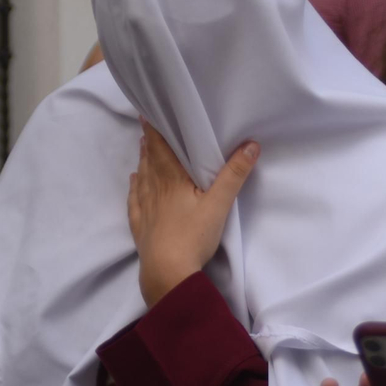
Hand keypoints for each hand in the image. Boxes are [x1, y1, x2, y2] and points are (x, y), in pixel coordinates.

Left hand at [127, 119, 258, 306]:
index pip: (160, 148)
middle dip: (149, 143)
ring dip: (143, 161)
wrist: (167, 272)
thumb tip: (251, 145)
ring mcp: (146, 208)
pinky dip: (134, 188)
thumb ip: (234, 174)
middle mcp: (155, 189)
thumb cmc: (192, 236)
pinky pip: (135, 201)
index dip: (153, 130)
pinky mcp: (141, 227)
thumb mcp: (219, 204)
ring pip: (142, 178)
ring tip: (143, 148)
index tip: (147, 113)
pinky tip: (134, 182)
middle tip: (147, 128)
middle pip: (150, 160)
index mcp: (171, 179)